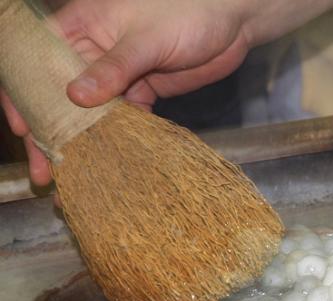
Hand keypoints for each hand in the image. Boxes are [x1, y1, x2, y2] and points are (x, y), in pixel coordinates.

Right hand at [1, 0, 332, 187]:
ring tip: (77, 176)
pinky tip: (113, 163)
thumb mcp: (146, 38)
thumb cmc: (187, 11)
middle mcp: (93, 51)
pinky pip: (124, 118)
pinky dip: (118, 139)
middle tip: (49, 171)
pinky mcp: (143, 90)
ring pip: (92, 111)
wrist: (232, 20)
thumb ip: (113, 66)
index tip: (24, 129)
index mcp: (81, 27)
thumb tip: (76, 96)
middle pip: (62, 95)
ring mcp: (119, 74)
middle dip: (54, 131)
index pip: (39, 62)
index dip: (26, 95)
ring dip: (86, 143)